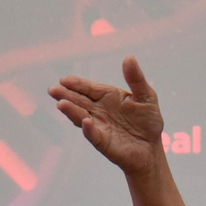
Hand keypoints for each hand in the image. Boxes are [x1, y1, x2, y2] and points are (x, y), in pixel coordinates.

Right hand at [50, 55, 164, 172]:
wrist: (152, 148)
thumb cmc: (148, 121)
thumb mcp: (147, 96)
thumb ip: (136, 79)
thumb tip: (129, 57)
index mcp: (107, 97)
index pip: (88, 88)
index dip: (77, 84)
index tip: (64, 80)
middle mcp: (98, 111)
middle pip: (79, 101)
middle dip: (66, 95)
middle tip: (53, 90)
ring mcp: (98, 126)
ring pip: (81, 117)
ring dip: (71, 111)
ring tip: (61, 104)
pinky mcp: (102, 142)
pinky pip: (93, 135)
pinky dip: (89, 129)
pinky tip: (85, 122)